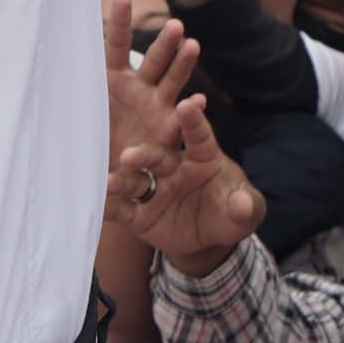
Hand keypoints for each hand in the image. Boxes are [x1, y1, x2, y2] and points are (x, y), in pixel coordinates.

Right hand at [104, 22, 261, 270]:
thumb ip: (246, 206)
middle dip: (144, 155)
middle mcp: (174, 167)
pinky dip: (110, 207)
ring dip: (122, 180)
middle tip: (131, 154)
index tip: (189, 104)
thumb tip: (243, 205)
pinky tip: (97, 204)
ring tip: (110, 182)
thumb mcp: (246, 211)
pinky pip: (123, 209)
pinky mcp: (140, 214)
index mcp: (204, 156)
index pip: (199, 136)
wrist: (211, 237)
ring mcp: (155, 189)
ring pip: (135, 180)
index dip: (193, 121)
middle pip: (157, 156)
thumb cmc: (232, 212)